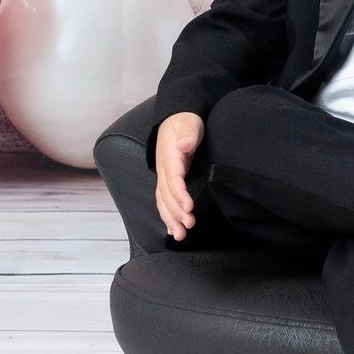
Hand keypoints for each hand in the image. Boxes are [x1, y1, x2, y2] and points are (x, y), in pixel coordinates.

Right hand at [154, 111, 205, 240]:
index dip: (180, 195)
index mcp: (170, 156)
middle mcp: (164, 169)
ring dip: (171, 219)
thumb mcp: (189, 123)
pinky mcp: (166, 181)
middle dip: (176, 212)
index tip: (189, 208)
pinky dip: (167, 216)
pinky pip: (164, 201)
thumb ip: (187, 134)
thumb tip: (183, 145)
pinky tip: (173, 230)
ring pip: (163, 201)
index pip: (173, 179)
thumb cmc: (185, 121)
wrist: (174, 119)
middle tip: (188, 225)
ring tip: (180, 235)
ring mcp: (163, 176)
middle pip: (167, 194)